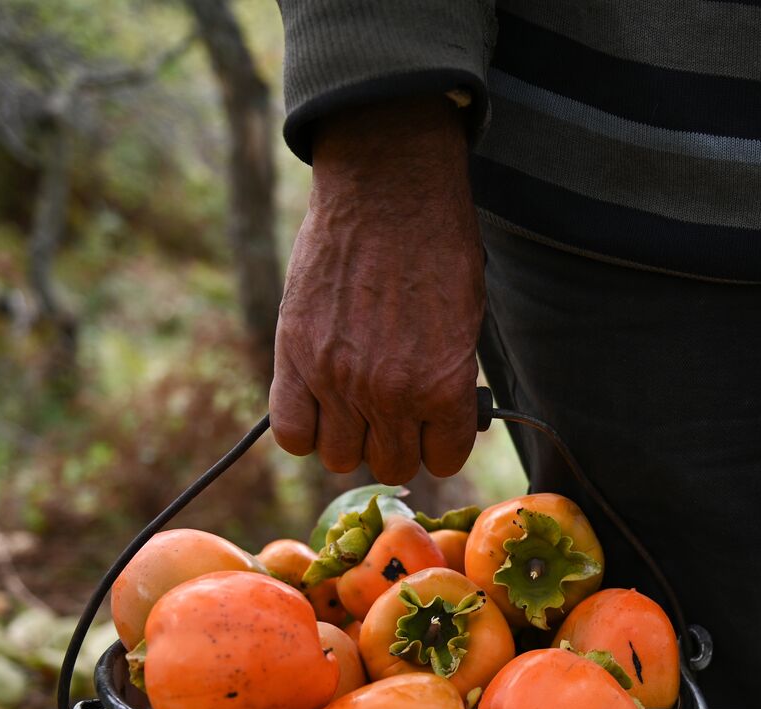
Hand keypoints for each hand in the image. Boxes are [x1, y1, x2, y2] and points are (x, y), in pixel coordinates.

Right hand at [270, 97, 482, 482]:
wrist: (388, 193)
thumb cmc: (440, 248)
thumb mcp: (468, 321)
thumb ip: (450, 379)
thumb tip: (441, 417)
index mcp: (442, 387)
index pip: (443, 458)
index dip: (441, 441)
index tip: (436, 424)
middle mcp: (389, 394)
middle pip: (391, 463)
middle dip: (398, 442)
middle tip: (397, 412)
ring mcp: (336, 379)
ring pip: (340, 457)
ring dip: (351, 438)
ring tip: (358, 405)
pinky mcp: (295, 357)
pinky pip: (292, 434)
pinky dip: (306, 429)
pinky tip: (320, 404)